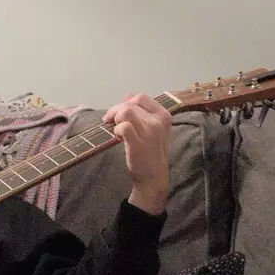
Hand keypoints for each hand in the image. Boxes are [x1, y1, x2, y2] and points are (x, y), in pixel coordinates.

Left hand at [105, 94, 171, 215]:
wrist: (153, 178)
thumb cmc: (151, 153)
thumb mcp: (152, 129)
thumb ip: (141, 112)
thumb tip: (127, 96)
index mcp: (164, 115)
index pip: (140, 98)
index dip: (126, 102)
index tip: (119, 113)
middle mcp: (158, 122)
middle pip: (130, 104)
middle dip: (116, 111)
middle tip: (110, 122)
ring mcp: (149, 133)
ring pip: (126, 111)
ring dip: (116, 118)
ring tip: (116, 130)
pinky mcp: (138, 144)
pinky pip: (123, 126)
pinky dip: (116, 130)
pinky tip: (117, 137)